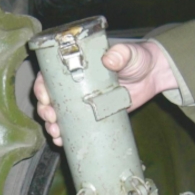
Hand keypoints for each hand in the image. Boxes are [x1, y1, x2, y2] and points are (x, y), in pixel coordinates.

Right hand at [34, 42, 176, 145]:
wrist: (153, 76)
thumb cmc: (138, 58)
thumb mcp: (129, 53)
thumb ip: (121, 53)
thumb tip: (109, 59)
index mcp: (77, 66)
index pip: (50, 75)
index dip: (42, 87)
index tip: (45, 97)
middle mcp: (75, 85)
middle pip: (50, 98)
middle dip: (45, 110)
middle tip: (52, 118)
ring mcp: (83, 102)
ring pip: (58, 114)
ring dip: (51, 125)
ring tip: (56, 133)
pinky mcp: (93, 116)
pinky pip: (74, 127)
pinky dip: (65, 136)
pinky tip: (61, 142)